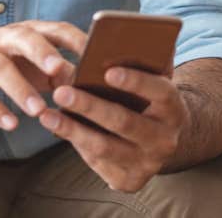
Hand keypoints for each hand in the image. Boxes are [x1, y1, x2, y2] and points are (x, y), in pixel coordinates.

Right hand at [0, 20, 87, 131]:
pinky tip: (10, 124)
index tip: (96, 54)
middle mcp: (5, 37)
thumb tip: (94, 88)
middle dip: (42, 52)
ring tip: (38, 110)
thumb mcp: (33, 65)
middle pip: (24, 38)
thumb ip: (61, 73)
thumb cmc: (7, 64)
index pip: (56, 29)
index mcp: (29, 31)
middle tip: (59, 70)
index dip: (76, 39)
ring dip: (19, 88)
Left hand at [39, 66, 188, 192]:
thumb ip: (141, 63)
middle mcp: (165, 140)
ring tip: (46, 115)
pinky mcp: (129, 180)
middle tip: (61, 92)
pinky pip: (98, 162)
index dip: (136, 82)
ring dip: (72, 130)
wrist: (160, 140)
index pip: (160, 93)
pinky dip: (75, 144)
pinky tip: (56, 129)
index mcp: (174, 109)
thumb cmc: (147, 100)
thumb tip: (111, 41)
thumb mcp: (151, 81)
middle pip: (125, 122)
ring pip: (105, 147)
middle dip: (90, 107)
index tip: (108, 70)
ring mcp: (148, 164)